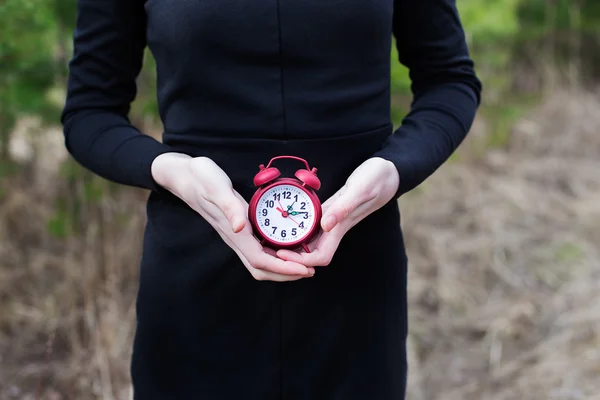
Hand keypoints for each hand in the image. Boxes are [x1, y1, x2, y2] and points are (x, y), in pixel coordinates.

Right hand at [151, 153, 314, 280]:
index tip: (304, 269)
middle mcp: (235, 238)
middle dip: (286, 274)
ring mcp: (236, 235)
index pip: (260, 260)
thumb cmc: (201, 178)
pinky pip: (258, 249)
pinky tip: (288, 247)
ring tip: (303, 264)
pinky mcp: (238, 229)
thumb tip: (240, 227)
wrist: (185, 176)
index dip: (283, 268)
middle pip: (261, 269)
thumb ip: (229, 206)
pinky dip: (275, 255)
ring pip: (259, 262)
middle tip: (310, 270)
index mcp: (233, 231)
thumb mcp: (216, 186)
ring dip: (282, 267)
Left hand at [276, 157, 398, 266]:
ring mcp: (334, 220)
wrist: (390, 171)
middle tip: (268, 252)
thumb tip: (326, 226)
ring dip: (294, 247)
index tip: (281, 254)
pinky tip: (286, 225)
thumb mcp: (360, 189)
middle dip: (292, 258)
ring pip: (312, 242)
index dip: (301, 261)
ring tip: (271, 243)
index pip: (320, 257)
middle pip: (313, 254)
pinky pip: (313, 227)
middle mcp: (336, 227)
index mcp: (341, 226)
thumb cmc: (377, 178)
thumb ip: (343, 207)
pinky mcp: (332, 210)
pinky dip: (299, 230)